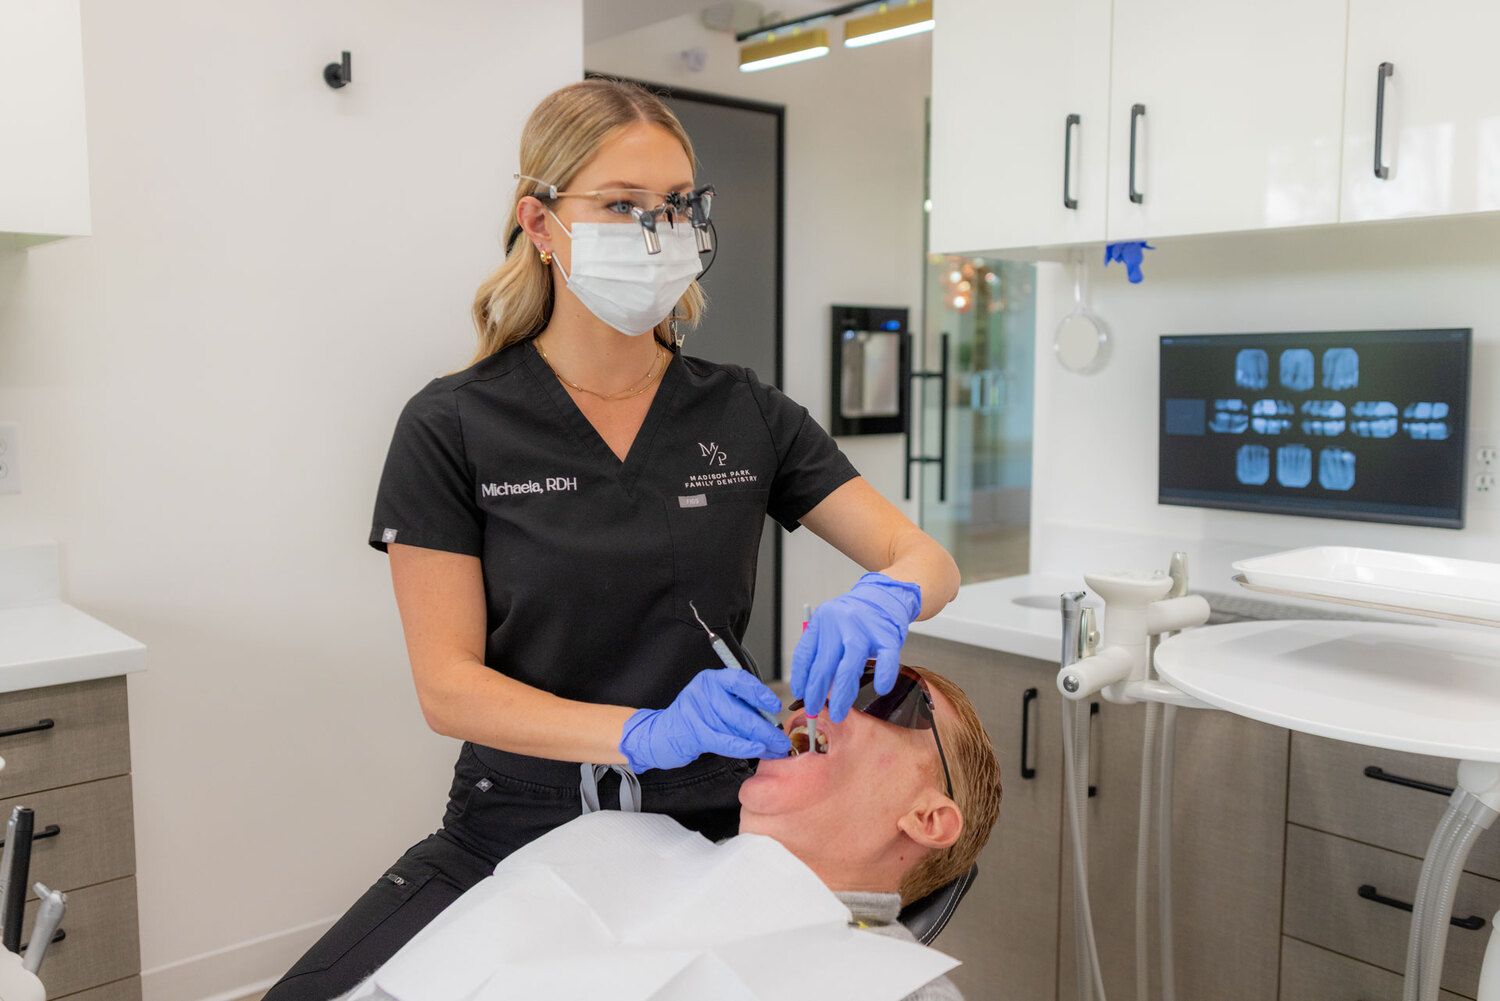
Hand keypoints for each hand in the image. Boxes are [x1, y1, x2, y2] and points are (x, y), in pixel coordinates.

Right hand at [619, 668, 790, 772]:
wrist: (661, 733)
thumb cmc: (695, 718)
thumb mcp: (715, 702)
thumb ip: (738, 704)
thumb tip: (770, 718)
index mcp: (712, 679)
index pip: (741, 680)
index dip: (761, 693)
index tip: (775, 706)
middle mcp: (704, 690)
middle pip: (742, 710)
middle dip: (766, 728)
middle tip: (782, 741)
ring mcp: (697, 711)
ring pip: (736, 728)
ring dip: (760, 742)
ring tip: (774, 750)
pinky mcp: (694, 731)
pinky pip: (725, 741)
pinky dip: (744, 747)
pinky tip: (757, 751)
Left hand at [792, 572, 922, 722]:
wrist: (884, 595)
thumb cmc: (856, 616)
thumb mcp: (831, 624)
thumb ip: (821, 649)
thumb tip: (810, 686)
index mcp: (822, 620)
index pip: (805, 654)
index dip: (801, 678)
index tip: (800, 695)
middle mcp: (840, 623)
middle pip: (824, 665)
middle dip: (817, 693)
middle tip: (814, 711)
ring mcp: (864, 629)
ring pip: (849, 667)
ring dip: (842, 695)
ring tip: (838, 712)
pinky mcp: (887, 635)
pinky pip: (886, 659)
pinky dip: (883, 675)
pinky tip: (880, 689)